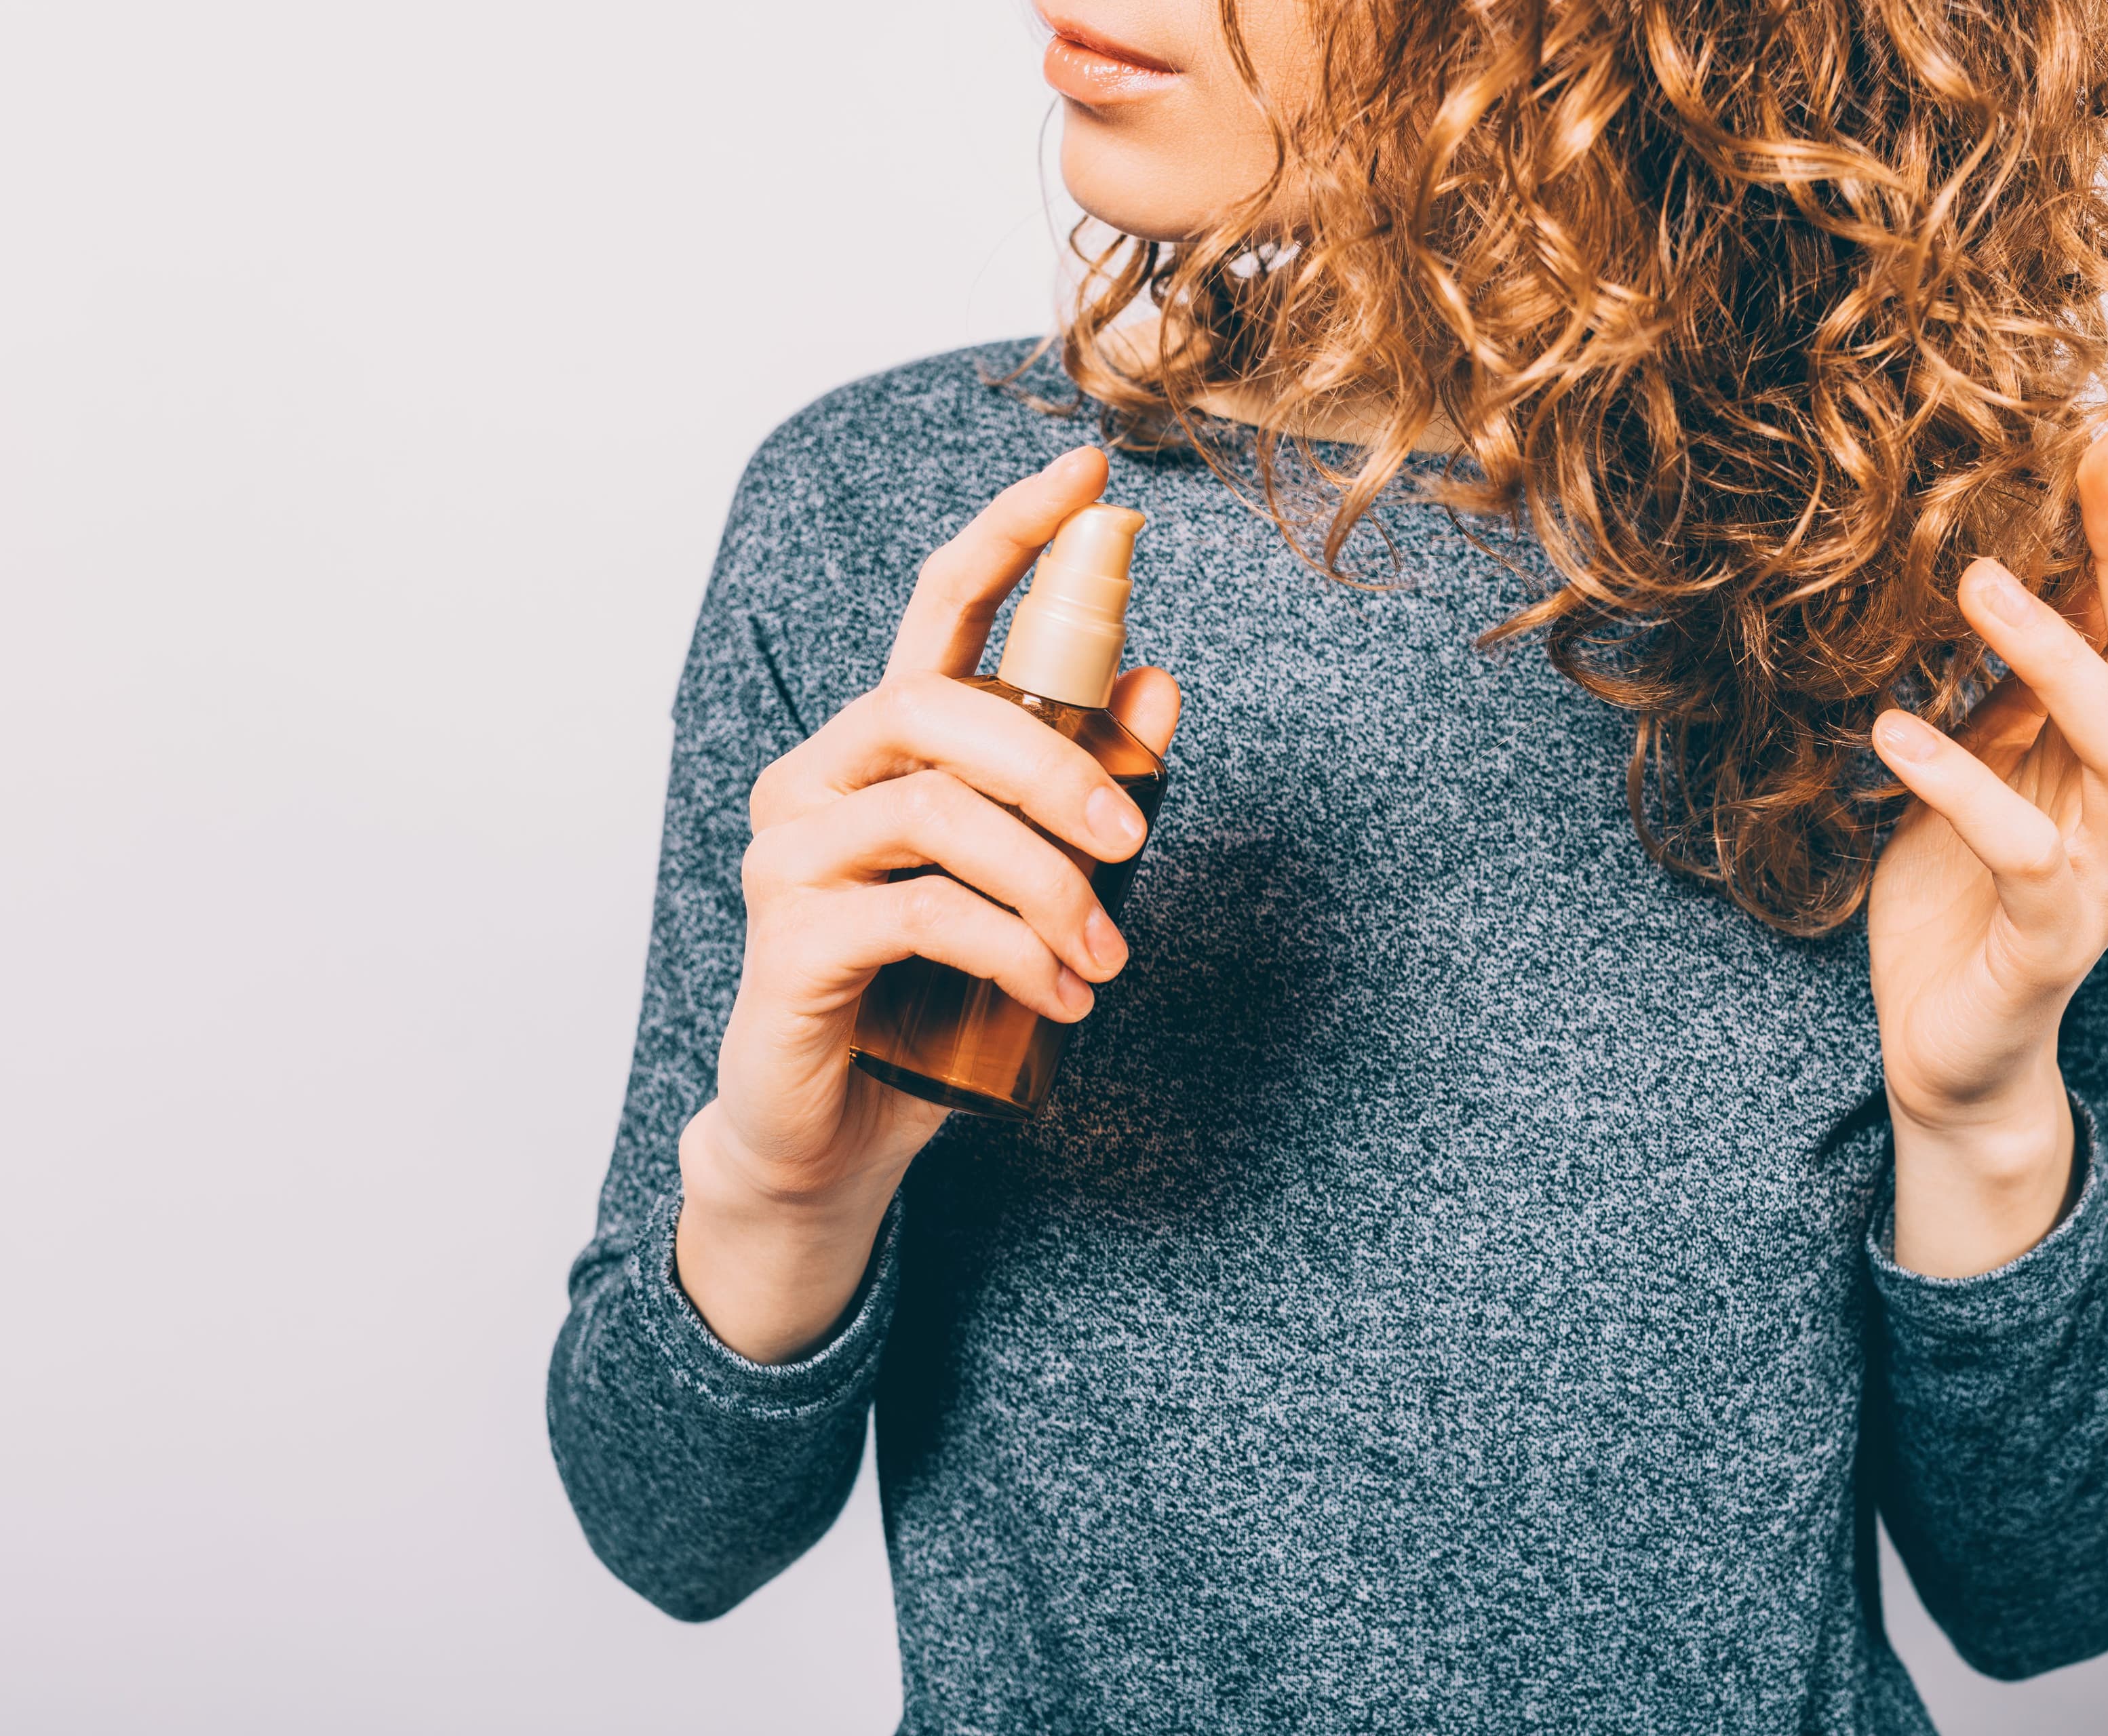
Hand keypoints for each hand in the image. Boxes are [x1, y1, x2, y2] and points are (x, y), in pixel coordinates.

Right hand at [676, 445, 1182, 1361]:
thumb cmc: (937, 997)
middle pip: (939, 706)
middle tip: (1138, 839)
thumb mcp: (1036, 885)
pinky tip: (1061, 997)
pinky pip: (920, 912)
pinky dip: (1012, 949)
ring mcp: (792, 854)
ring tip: (1107, 958)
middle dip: (1059, 764)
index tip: (1088, 472)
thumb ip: (1088, 786)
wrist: (841, 1133)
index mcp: (885, 747)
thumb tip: (1160, 682)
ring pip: (935, 810)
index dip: (1009, 533)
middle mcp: (821, 777)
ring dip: (1048, 881)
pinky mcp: (790, 939)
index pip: (937, 606)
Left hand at [1867, 389, 2107, 1277]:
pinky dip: (1963, 787)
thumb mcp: (1982, 754)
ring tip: (1978, 582)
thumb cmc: (1961, 893)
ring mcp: (2104, 872)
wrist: (1950, 1045)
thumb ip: (2013, 672)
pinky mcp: (2048, 941)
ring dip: (2059, 656)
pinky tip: (1896, 731)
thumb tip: (2009, 537)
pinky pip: (2025, 857)